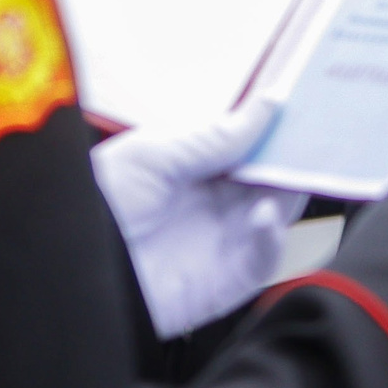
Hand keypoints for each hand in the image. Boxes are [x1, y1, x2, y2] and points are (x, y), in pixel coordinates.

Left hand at [90, 97, 307, 339]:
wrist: (67, 272)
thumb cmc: (96, 206)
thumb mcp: (154, 155)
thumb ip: (215, 137)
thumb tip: (267, 105)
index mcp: (192, 169)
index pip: (248, 145)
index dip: (275, 128)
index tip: (304, 106)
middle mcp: (210, 204)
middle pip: (270, 176)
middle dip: (294, 156)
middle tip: (320, 135)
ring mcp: (221, 242)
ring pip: (278, 212)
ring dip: (291, 191)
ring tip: (293, 172)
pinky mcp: (225, 281)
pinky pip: (265, 259)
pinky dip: (274, 236)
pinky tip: (265, 215)